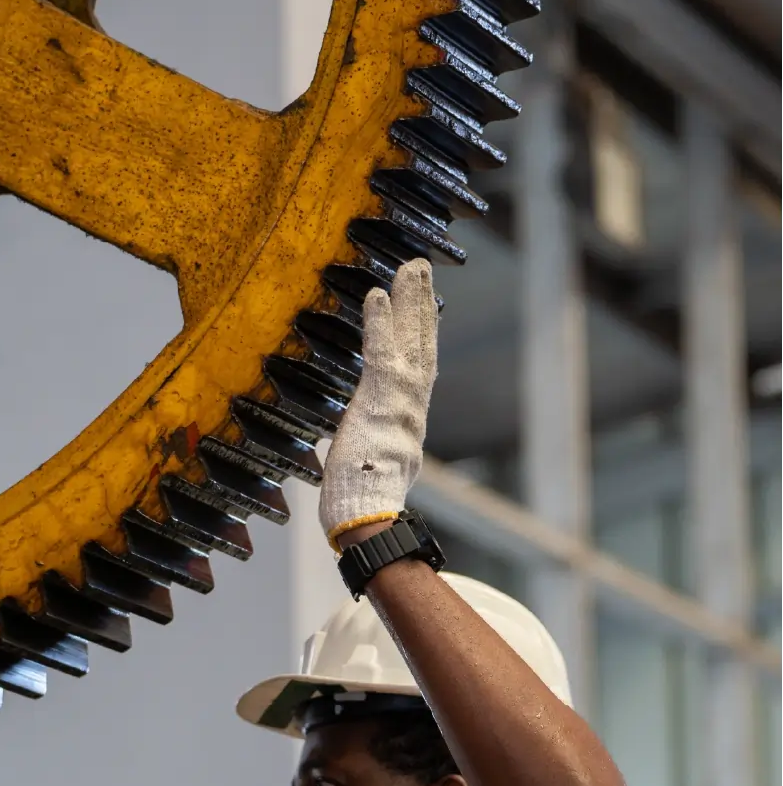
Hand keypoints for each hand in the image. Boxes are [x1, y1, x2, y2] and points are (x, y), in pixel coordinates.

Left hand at [318, 258, 437, 546]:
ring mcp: (400, 404)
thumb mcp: (372, 472)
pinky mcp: (381, 402)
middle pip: (422, 347)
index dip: (420, 337)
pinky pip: (381, 353)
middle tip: (420, 269)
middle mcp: (412, 410)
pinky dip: (380, 323)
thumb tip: (364, 450)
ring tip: (410, 267)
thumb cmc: (362, 506)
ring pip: (410, 343)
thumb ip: (373, 451)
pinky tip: (378, 294)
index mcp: (407, 426)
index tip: (421, 310)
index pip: (418, 371)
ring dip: (410, 301)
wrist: (369, 518)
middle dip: (421, 307)